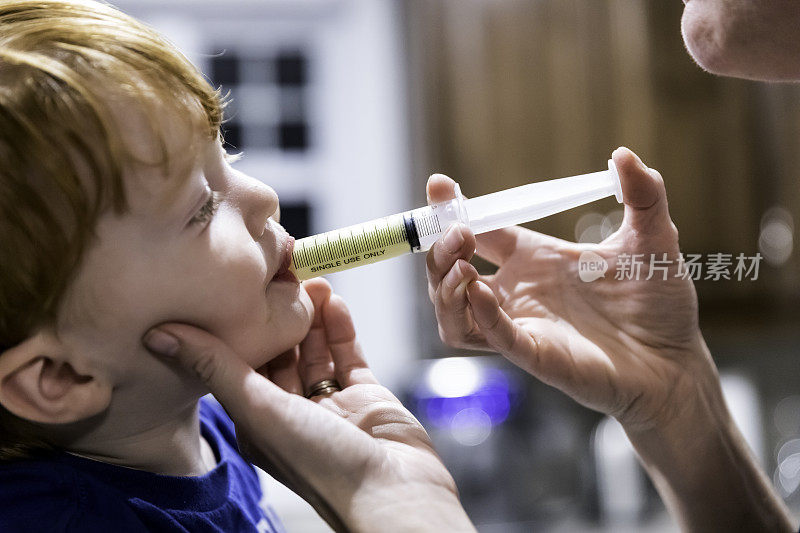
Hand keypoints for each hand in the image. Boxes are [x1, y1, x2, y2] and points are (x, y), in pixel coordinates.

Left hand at [143, 278, 474, 532]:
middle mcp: (292, 413)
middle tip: (281, 277)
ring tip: (312, 281)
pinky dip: (341, 328)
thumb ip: (215, 367)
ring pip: (316, 351)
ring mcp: (331, 405)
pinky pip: (348, 355)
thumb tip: (158, 334)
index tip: (239, 289)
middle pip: (282, 354)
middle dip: (281, 318)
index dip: (242, 327)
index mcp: (259, 422)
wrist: (393, 490)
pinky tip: (336, 301)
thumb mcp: (258, 409)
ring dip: (313, 318)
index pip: (242, 365)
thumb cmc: (321, 462)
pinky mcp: (366, 397)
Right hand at [426, 147, 719, 431]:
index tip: (440, 186)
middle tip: (456, 230)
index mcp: (535, 260)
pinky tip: (478, 289)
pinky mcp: (535, 354)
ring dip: (445, 287)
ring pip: (454, 313)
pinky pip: (493, 336)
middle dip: (439, 249)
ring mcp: (523, 325)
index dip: (453, 210)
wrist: (678, 359)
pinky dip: (479, 314)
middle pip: (451, 272)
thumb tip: (625, 154)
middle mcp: (519, 292)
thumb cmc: (660, 303)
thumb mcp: (652, 238)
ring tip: (460, 263)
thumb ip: (643, 194)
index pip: (480, 231)